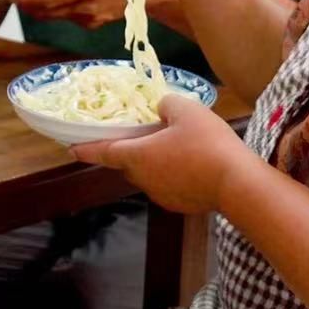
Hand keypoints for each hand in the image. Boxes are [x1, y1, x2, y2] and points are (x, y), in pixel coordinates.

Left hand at [71, 94, 252, 213]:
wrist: (237, 183)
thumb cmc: (207, 143)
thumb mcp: (186, 110)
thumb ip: (167, 104)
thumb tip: (161, 109)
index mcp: (136, 155)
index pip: (103, 151)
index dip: (86, 148)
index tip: (72, 148)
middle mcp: (143, 179)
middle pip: (127, 163)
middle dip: (128, 150)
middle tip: (140, 135)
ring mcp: (161, 194)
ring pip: (149, 175)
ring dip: (153, 162)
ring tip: (173, 146)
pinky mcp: (180, 204)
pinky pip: (168, 184)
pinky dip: (172, 174)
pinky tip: (191, 164)